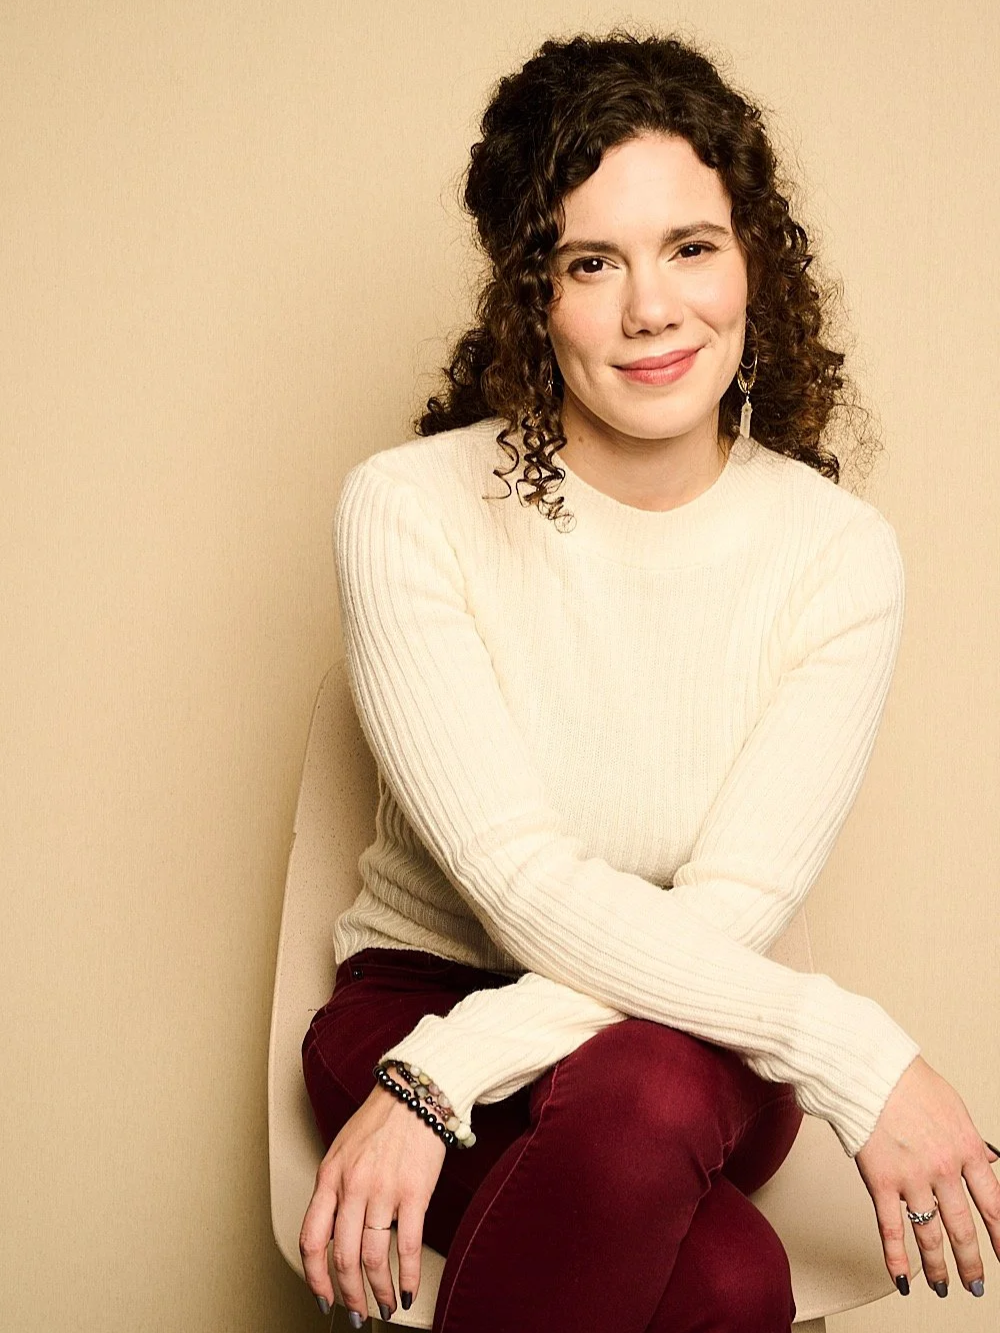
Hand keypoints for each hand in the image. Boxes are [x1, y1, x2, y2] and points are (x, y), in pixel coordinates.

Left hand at [299, 1073, 447, 1321]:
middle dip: (350, 1294)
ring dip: (379, 1290)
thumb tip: (333, 1233)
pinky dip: (409, 1275)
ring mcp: (384, 1190)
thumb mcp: (342, 1151)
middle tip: (357, 1312)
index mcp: (329, 1177)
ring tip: (386, 1305)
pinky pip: (408, 1245)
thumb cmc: (380, 1120)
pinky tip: (409, 1289)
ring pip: (374, 1257)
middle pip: (344, 1256)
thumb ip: (334, 1189)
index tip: (323, 1298)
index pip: (312, 1240)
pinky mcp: (415, 1192)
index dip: (315, 1278)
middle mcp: (353, 1186)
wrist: (414, 1092)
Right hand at [853, 1054, 999, 1296]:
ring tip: (945, 1286)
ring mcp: (912, 1178)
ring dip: (939, 1266)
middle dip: (972, 1262)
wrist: (869, 1069)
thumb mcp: (955, 1108)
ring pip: (930, 1234)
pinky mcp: (881, 1181)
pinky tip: (902, 1279)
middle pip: (964, 1227)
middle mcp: (943, 1169)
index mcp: (966, 1149)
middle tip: (976, 1284)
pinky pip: (890, 1227)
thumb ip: (971, 1140)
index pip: (994, 1204)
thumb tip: (988, 1159)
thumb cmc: (908, 1080)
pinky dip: (897, 1258)